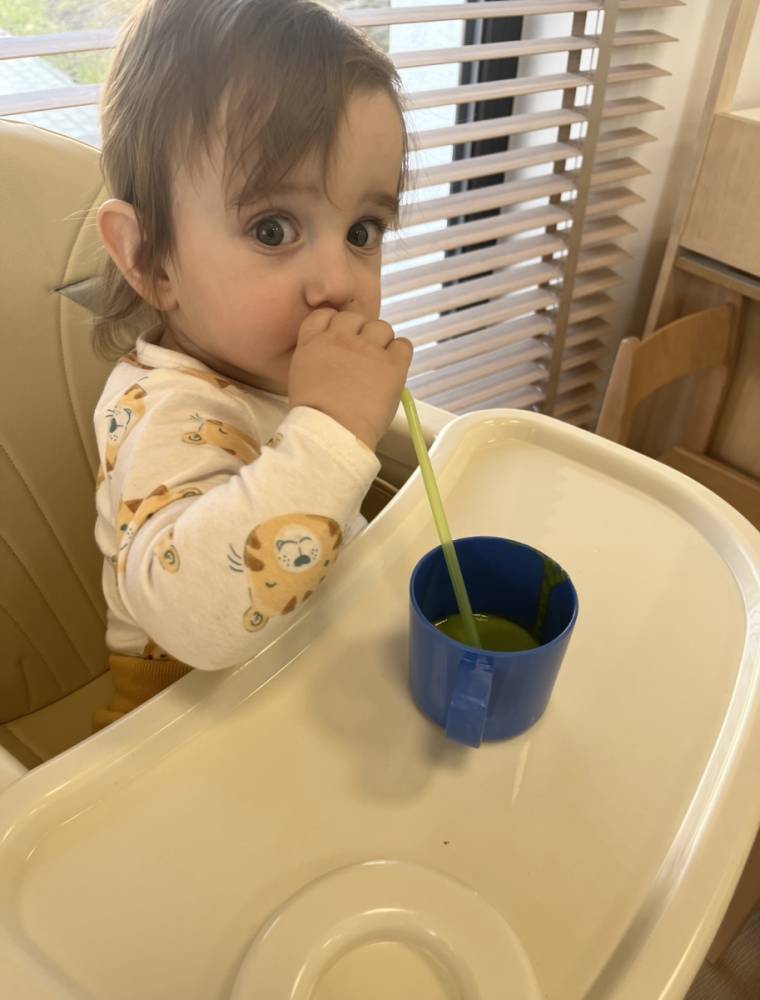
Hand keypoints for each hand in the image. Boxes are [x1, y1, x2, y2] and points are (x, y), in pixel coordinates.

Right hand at [288, 308, 412, 450]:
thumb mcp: (301, 378)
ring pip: (382, 327)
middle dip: (359, 333)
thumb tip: (333, 360)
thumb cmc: (314, 416)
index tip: (341, 338)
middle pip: (355, 318)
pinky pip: (404, 345)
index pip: (325, 315)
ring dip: (382, 342)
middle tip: (362, 356)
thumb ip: (317, 359)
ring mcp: (368, 349)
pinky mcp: (392, 364)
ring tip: (379, 364)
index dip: (336, 324)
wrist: (333, 431)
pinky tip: (394, 369)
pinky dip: (401, 354)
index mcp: (313, 342)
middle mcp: (341, 339)